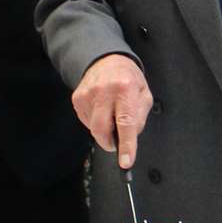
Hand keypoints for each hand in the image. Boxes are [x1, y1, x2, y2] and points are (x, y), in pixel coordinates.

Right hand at [71, 54, 151, 168]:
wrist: (106, 60)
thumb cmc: (128, 79)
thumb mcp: (144, 94)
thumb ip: (140, 117)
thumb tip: (130, 138)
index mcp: (125, 88)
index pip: (126, 122)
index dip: (126, 145)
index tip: (125, 161)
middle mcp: (104, 90)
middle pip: (102, 130)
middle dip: (110, 143)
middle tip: (117, 142)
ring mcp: (87, 94)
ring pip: (94, 129)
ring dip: (104, 130)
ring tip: (111, 114)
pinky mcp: (77, 99)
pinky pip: (86, 122)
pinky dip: (96, 123)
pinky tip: (101, 110)